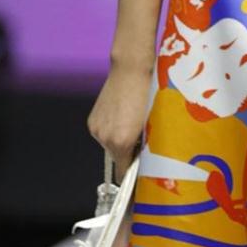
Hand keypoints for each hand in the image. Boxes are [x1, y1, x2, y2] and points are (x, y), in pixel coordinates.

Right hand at [88, 57, 151, 180]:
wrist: (131, 69)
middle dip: (129, 155)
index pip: (123, 173)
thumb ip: (147, 146)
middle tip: (144, 142)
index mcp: (121, 142)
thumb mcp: (153, 124)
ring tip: (134, 125)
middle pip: (117, 159)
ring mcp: (96, 129)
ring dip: (121, 142)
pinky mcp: (92, 121)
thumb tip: (147, 162)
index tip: (141, 178)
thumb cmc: (149, 95)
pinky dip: (113, 132)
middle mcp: (104, 138)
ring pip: (110, 147)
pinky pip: (104, 135)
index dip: (133, 176)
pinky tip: (123, 119)